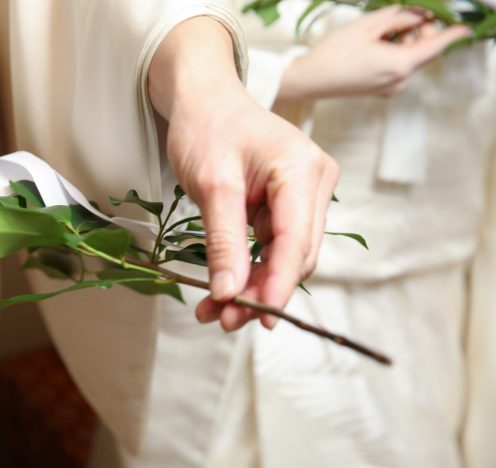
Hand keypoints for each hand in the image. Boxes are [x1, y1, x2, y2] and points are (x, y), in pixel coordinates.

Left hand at [149, 17, 338, 330]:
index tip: (259, 318)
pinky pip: (271, 246)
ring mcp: (303, 194)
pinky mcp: (287, 204)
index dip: (278, 285)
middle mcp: (313, 183)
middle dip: (260, 291)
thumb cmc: (206, 129)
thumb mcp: (211, 186)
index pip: (296, 242)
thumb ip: (223, 241)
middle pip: (295, 255)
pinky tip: (222, 288)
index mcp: (302, 170)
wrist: (202, 100)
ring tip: (214, 311)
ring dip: (251, 286)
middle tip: (222, 320)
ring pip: (283, 257)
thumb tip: (229, 294)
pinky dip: (247, 268)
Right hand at [277, 6, 471, 100]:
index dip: (453, 32)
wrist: (309, 80)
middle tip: (398, 17)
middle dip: (419, 31)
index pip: (438, 45)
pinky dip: (394, 52)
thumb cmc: (334, 52)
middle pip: (425, 50)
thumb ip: (401, 16)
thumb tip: (422, 15)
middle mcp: (400, 80)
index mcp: (400, 64)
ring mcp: (391, 87)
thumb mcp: (369, 25)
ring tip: (377, 35)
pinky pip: (398, 66)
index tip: (465, 24)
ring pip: (411, 57)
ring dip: (403, 41)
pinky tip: (373, 47)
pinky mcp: (381, 89)